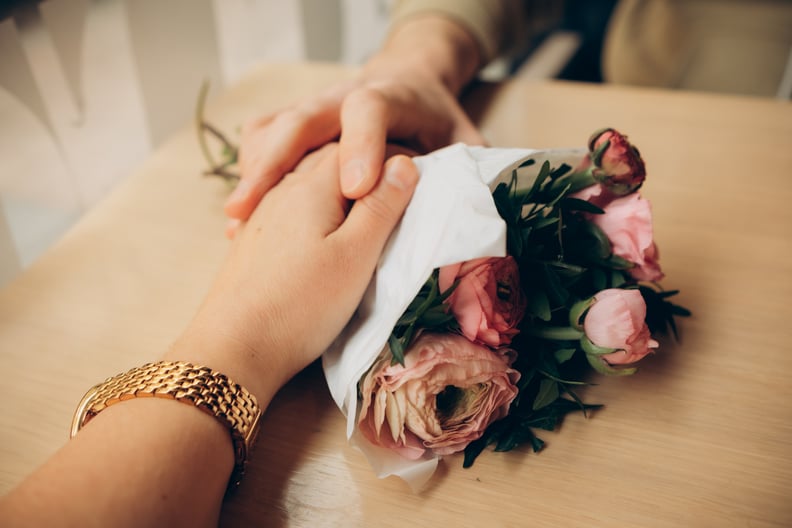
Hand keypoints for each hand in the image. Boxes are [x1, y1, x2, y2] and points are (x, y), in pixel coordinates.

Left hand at [178, 144, 418, 399]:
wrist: (232, 348)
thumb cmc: (302, 304)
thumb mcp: (356, 256)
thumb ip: (381, 207)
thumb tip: (404, 161)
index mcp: (312, 185)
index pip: (357, 149)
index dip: (389, 159)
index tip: (416, 181)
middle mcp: (282, 189)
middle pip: (329, 160)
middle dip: (363, 169)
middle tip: (395, 195)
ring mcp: (263, 214)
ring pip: (307, 183)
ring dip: (337, 190)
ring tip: (362, 216)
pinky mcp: (254, 239)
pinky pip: (290, 207)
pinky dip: (314, 211)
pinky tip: (320, 233)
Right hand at [224, 16, 484, 225]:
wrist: (408, 77)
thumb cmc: (434, 117)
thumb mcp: (464, 135)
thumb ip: (469, 163)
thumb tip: (478, 202)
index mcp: (391, 97)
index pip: (369, 109)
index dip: (361, 144)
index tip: (354, 189)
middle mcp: (343, 97)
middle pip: (302, 118)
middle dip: (277, 162)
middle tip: (251, 208)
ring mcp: (315, 107)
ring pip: (273, 127)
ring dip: (254, 170)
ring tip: (238, 220)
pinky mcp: (297, 120)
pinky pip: (263, 137)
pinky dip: (250, 171)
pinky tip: (243, 214)